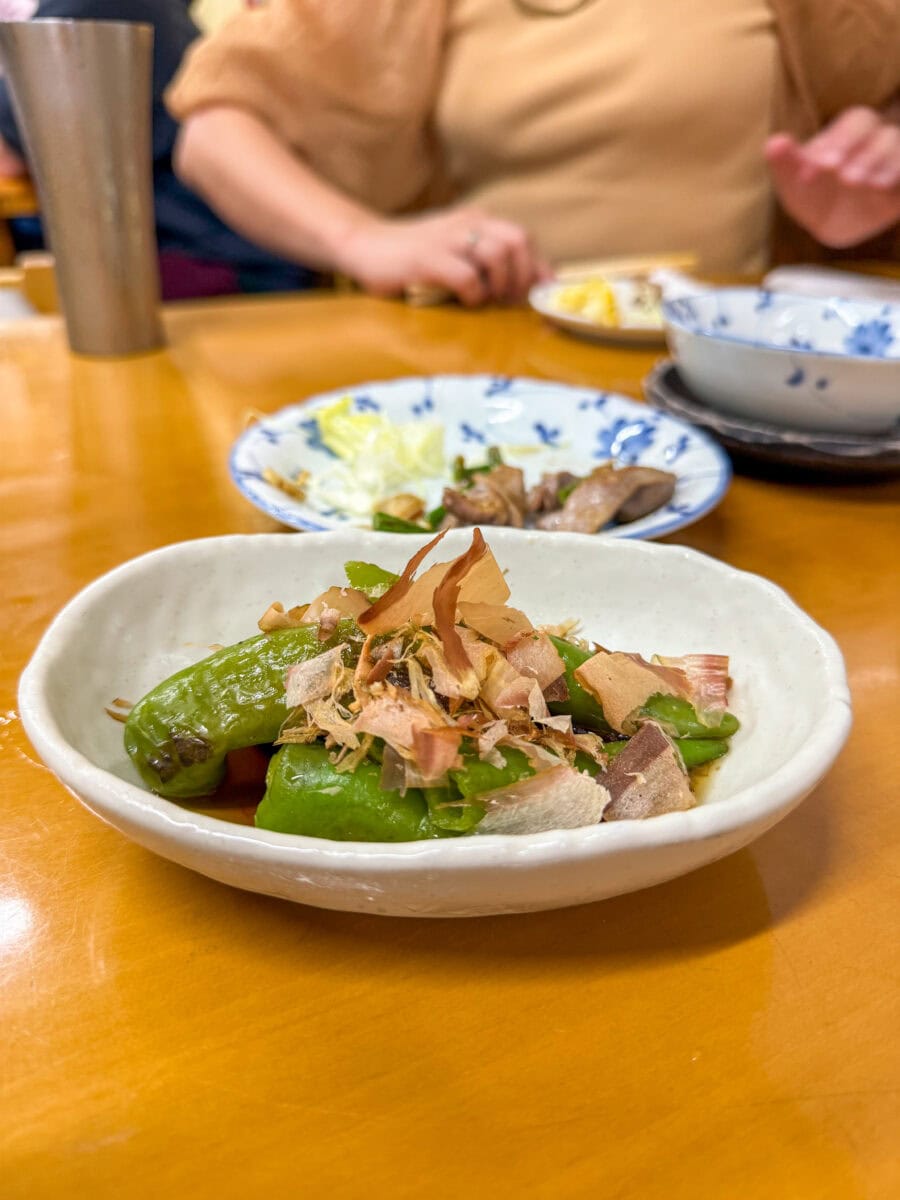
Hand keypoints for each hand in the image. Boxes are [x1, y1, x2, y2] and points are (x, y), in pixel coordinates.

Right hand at [336, 207, 549, 305]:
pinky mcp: (428, 259)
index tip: (538, 292)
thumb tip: (521, 285)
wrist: (365, 245)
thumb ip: (484, 259)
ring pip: (497, 256)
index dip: (538, 267)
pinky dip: (474, 295)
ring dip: (499, 285)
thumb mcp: (454, 249)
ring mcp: (447, 239)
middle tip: (509, 300)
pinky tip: (465, 301)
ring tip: (486, 300)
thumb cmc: (412, 256)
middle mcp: (467, 223)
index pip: (523, 237)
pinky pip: (467, 277)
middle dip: (522, 276)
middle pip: (518, 242)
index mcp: (477, 219)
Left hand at [766, 107, 899, 247]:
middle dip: (865, 154)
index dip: (838, 142)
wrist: (832, 226)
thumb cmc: (812, 194)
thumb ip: (785, 163)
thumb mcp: (794, 182)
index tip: (816, 168)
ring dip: (885, 167)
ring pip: (898, 152)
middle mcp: (877, 143)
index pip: (852, 124)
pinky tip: (883, 189)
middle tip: (845, 178)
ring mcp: (893, 164)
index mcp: (849, 133)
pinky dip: (898, 177)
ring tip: (867, 185)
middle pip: (882, 134)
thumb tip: (774, 143)